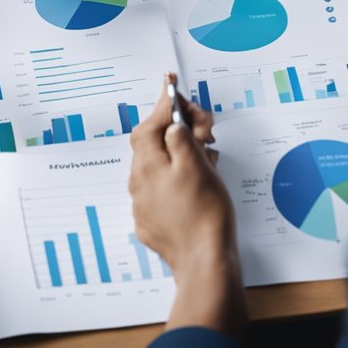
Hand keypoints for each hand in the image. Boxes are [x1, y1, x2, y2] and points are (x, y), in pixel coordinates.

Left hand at [129, 76, 245, 335]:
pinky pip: (163, 190)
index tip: (172, 84)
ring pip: (160, 166)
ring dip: (182, 156)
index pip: (150, 122)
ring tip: (208, 158)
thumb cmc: (204, 214)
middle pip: (153, 142)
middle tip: (207, 132)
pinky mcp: (152, 221)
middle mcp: (138, 181)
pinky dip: (180, 180)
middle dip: (179, 130)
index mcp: (147, 163)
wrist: (204, 263)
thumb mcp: (197, 166)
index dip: (164, 103)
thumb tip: (172, 125)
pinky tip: (198, 185)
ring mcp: (143, 203)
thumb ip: (181, 139)